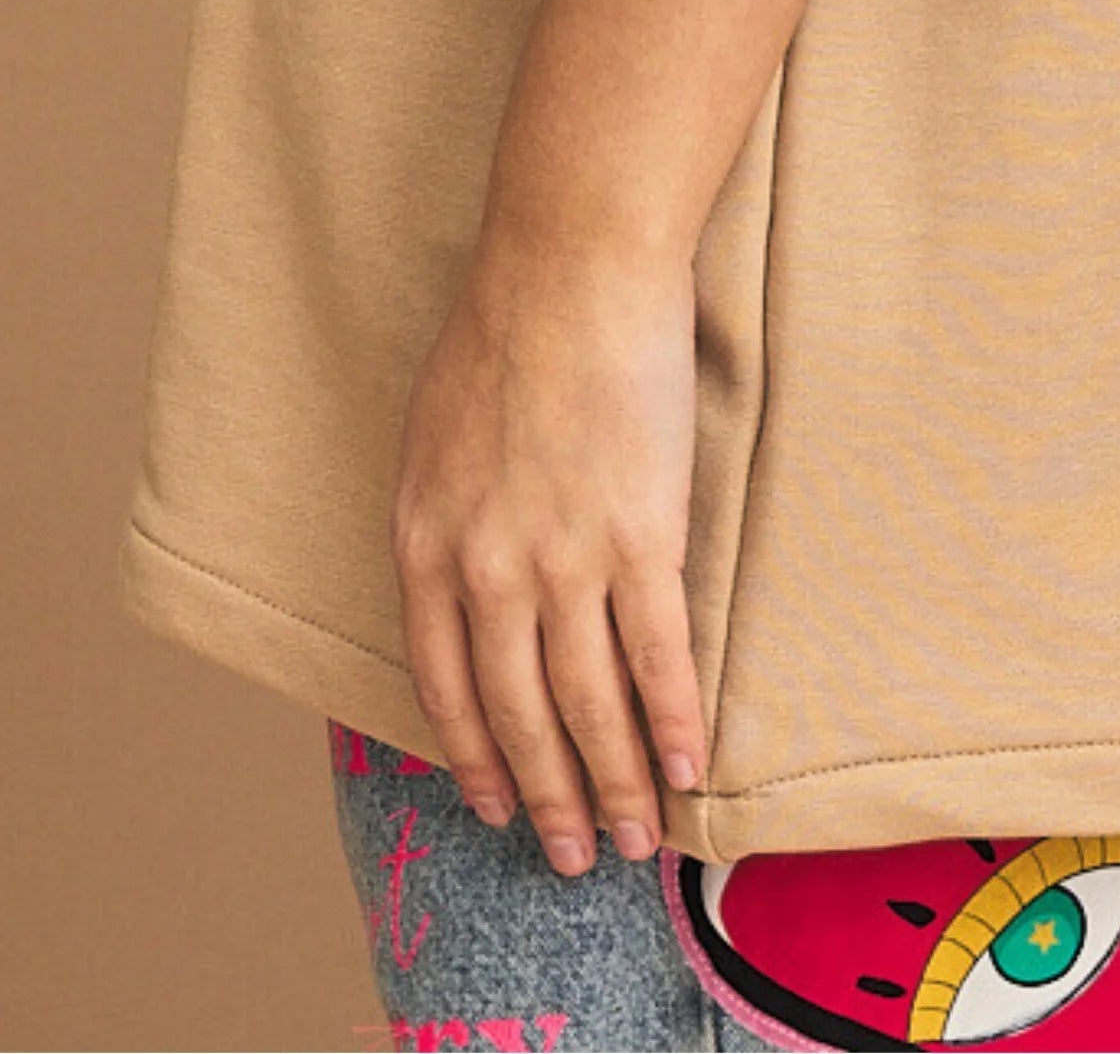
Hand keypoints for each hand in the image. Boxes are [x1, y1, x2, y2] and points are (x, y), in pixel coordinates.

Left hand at [390, 225, 709, 874]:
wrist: (570, 262)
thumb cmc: (505, 323)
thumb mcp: (436, 434)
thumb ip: (447, 518)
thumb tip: (463, 579)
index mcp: (427, 544)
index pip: (444, 687)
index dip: (474, 758)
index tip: (498, 808)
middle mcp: (486, 571)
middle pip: (518, 716)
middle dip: (551, 798)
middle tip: (578, 857)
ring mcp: (564, 561)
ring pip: (589, 707)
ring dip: (618, 784)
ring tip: (639, 838)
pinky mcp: (641, 538)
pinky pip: (657, 657)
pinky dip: (676, 722)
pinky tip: (692, 764)